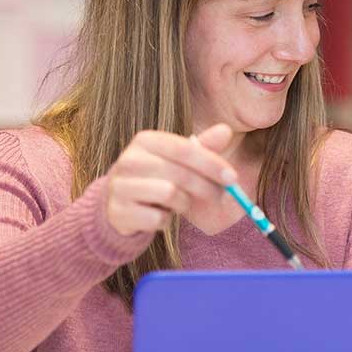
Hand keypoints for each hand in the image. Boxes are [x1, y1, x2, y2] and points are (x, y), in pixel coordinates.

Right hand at [105, 123, 236, 235]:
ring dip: (184, 203)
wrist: (120, 204)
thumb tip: (226, 130)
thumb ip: (203, 147)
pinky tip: (161, 215)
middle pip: (180, 173)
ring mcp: (120, 185)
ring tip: (181, 203)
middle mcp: (129, 159)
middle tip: (220, 196)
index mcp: (146, 140)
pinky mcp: (118, 211)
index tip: (232, 178)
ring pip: (169, 194)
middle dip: (207, 187)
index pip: (184, 149)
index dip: (211, 163)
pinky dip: (166, 221)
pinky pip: (157, 219)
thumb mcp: (179, 161)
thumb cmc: (157, 178)